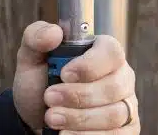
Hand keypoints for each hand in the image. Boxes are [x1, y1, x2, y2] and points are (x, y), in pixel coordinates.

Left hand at [12, 21, 137, 132]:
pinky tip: (66, 134)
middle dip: (78, 96)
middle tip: (49, 98)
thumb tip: (54, 32)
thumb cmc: (40, 81)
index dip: (90, 64)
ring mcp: (126, 105)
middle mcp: (121, 77)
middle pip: (113, 87)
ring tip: (52, 118)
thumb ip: (36, 37)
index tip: (64, 74)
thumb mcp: (30, 57)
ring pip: (113, 115)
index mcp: (102, 53)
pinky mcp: (126, 130)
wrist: (37, 115)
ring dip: (79, 119)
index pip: (111, 52)